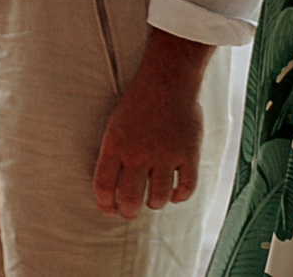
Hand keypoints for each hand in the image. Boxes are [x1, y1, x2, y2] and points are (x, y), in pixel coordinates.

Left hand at [91, 30, 211, 220]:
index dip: (105, 204)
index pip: (104, 187)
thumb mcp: (114, 125)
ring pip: (158, 199)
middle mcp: (138, 153)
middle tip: (130, 212)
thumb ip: (112, 156)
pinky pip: (186, 188)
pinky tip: (175, 193)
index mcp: (115, 145)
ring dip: (154, 204)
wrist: (167, 79)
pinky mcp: (188, 153)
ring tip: (153, 200)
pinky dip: (180, 196)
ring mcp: (165, 153)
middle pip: (130, 199)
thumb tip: (110, 190)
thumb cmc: (138, 103)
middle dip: (128, 212)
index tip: (109, 209)